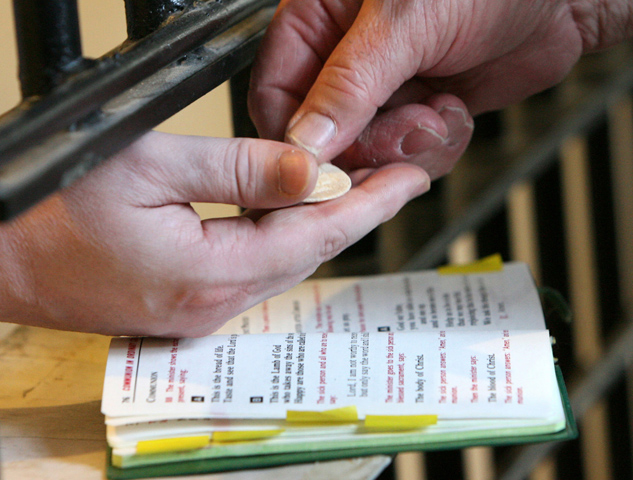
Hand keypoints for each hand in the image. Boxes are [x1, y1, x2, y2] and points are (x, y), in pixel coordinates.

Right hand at [0, 131, 428, 336]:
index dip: (370, 203)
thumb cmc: (51, 206)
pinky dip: (286, 237)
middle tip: (399, 175)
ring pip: (285, 261)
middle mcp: (214, 305)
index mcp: (212, 273)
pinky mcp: (185, 305)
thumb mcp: (151, 166)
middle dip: (358, 211)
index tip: (412, 179)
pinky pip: (255, 268)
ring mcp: (199, 312)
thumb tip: (313, 170)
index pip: (317, 235)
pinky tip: (298, 211)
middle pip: (309, 252)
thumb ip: (240, 169)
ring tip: (361, 185)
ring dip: (324, 223)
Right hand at [249, 0, 632, 174]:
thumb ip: (348, 84)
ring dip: (409, 147)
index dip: (299, 138)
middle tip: (410, 128)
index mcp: (319, 17)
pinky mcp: (418, 111)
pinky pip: (407, 155)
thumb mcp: (406, 22)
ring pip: (367, 152)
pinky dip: (435, 148)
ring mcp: (384, 88)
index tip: (326, 167)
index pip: (276, 92)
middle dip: (370, 145)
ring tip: (441, 113)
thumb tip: (305, 140)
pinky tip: (455, 112)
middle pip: (323, 135)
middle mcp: (346, 56)